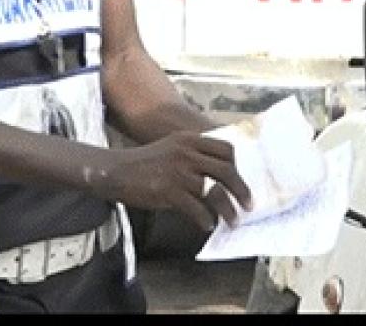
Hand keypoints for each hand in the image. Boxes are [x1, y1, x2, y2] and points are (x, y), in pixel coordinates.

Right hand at [98, 131, 252, 231]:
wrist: (116, 170)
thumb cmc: (145, 162)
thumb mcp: (172, 148)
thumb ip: (193, 154)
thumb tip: (219, 173)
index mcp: (189, 139)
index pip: (226, 149)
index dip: (239, 166)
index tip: (243, 180)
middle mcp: (187, 153)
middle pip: (226, 170)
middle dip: (241, 190)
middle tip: (248, 204)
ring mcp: (178, 171)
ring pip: (215, 191)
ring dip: (228, 209)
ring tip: (233, 221)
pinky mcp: (169, 191)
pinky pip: (196, 208)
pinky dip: (205, 219)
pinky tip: (207, 225)